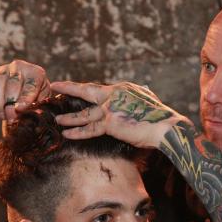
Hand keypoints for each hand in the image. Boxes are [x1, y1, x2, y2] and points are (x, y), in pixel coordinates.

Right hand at [0, 59, 50, 122]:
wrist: (30, 89)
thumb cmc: (38, 98)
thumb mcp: (43, 102)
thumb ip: (36, 107)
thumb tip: (22, 112)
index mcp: (36, 73)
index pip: (30, 86)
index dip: (24, 98)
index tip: (19, 110)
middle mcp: (19, 67)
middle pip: (11, 85)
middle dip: (10, 104)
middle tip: (11, 119)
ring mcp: (4, 69)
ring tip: (3, 118)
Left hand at [50, 80, 192, 148]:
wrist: (166, 128)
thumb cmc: (159, 118)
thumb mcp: (147, 101)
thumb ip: (137, 96)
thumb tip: (139, 94)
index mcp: (123, 88)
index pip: (100, 90)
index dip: (88, 92)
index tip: (78, 91)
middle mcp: (114, 94)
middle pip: (87, 91)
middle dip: (69, 89)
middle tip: (55, 87)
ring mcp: (111, 108)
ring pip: (85, 114)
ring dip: (70, 118)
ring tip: (58, 120)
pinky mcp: (110, 123)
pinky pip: (90, 129)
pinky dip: (78, 132)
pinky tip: (67, 134)